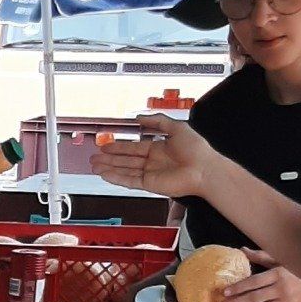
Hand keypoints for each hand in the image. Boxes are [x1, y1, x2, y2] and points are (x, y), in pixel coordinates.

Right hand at [95, 113, 212, 199]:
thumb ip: (158, 121)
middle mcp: (153, 162)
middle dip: (109, 158)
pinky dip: (117, 178)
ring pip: (124, 170)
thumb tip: (141, 117)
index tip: (107, 145)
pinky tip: (105, 174)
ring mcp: (151, 174)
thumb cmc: (197, 150)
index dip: (119, 146)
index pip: (134, 147)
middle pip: (126, 159)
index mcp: (159, 148)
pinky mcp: (150, 184)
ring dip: (109, 168)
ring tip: (94, 165)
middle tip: (95, 155)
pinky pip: (129, 181)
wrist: (205, 169)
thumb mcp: (177, 127)